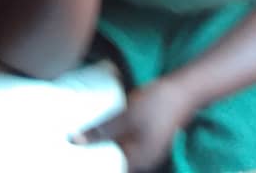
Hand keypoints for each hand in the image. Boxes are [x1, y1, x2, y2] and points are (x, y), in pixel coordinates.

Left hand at [72, 79, 192, 171]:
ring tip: (81, 135)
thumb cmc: (157, 104)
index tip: (71, 158)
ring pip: (117, 151)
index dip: (90, 164)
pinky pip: (124, 141)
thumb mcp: (127, 116)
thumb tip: (74, 142)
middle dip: (93, 154)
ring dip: (101, 143)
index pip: (109, 169)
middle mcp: (142, 160)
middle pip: (112, 162)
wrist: (184, 90)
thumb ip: (102, 130)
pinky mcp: (145, 136)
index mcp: (138, 160)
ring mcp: (145, 148)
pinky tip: (100, 126)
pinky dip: (111, 136)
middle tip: (72, 145)